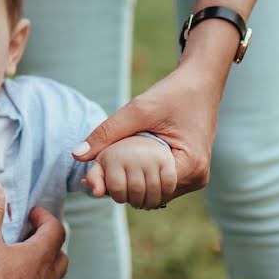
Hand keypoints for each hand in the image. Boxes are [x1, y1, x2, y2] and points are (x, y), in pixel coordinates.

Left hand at [74, 61, 224, 203]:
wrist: (201, 81)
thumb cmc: (173, 93)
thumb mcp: (137, 110)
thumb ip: (107, 133)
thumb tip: (77, 155)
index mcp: (189, 166)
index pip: (146, 191)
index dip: (118, 186)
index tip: (94, 177)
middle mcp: (197, 178)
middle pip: (150, 197)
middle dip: (123, 187)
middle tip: (98, 172)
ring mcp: (196, 177)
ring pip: (155, 193)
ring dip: (133, 183)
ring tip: (111, 167)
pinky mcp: (191, 171)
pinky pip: (162, 184)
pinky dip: (144, 177)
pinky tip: (127, 164)